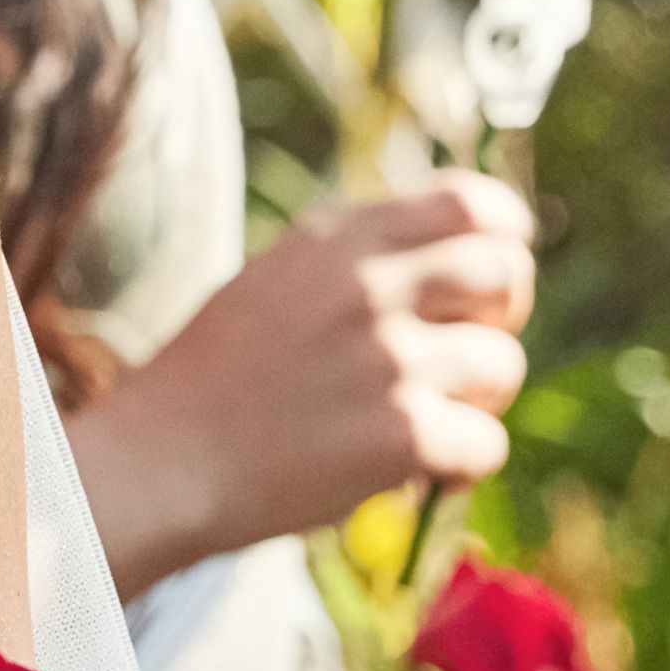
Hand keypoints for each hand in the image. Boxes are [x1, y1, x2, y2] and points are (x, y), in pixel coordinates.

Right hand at [77, 174, 532, 582]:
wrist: (164, 462)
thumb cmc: (216, 376)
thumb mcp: (276, 280)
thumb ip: (361, 260)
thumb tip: (471, 254)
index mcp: (333, 239)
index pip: (467, 204)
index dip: (503, 233)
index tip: (501, 263)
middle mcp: (368, 287)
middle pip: (505, 275)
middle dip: (499, 317)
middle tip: (461, 353)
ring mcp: (391, 362)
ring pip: (504, 365)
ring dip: (474, 398)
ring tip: (410, 415)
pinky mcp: (407, 436)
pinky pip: (488, 443)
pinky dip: (455, 464)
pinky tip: (402, 466)